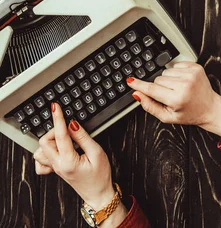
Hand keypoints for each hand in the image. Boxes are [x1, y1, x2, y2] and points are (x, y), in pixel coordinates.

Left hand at [33, 103, 127, 226]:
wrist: (99, 193)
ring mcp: (55, 168)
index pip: (60, 135)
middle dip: (54, 130)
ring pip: (40, 150)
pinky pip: (41, 161)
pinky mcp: (56, 169)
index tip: (55, 107)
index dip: (57, 118)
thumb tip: (72, 124)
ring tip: (65, 138)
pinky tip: (56, 148)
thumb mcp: (97, 153)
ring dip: (50, 140)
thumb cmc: (100, 175)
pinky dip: (45, 152)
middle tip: (68, 127)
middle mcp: (58, 165)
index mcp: (68, 161)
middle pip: (44, 142)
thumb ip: (83, 137)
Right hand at [127, 62, 220, 137]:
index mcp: (177, 99)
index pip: (152, 89)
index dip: (139, 85)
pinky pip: (175, 65)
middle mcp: (185, 84)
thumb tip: (137, 94)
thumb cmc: (189, 114)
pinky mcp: (195, 66)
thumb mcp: (168, 117)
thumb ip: (150, 106)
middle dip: (160, 87)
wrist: (210, 108)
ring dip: (168, 80)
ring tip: (178, 89)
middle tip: (170, 96)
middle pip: (158, 79)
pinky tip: (183, 82)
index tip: (130, 81)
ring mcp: (191, 74)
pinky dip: (176, 73)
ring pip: (166, 71)